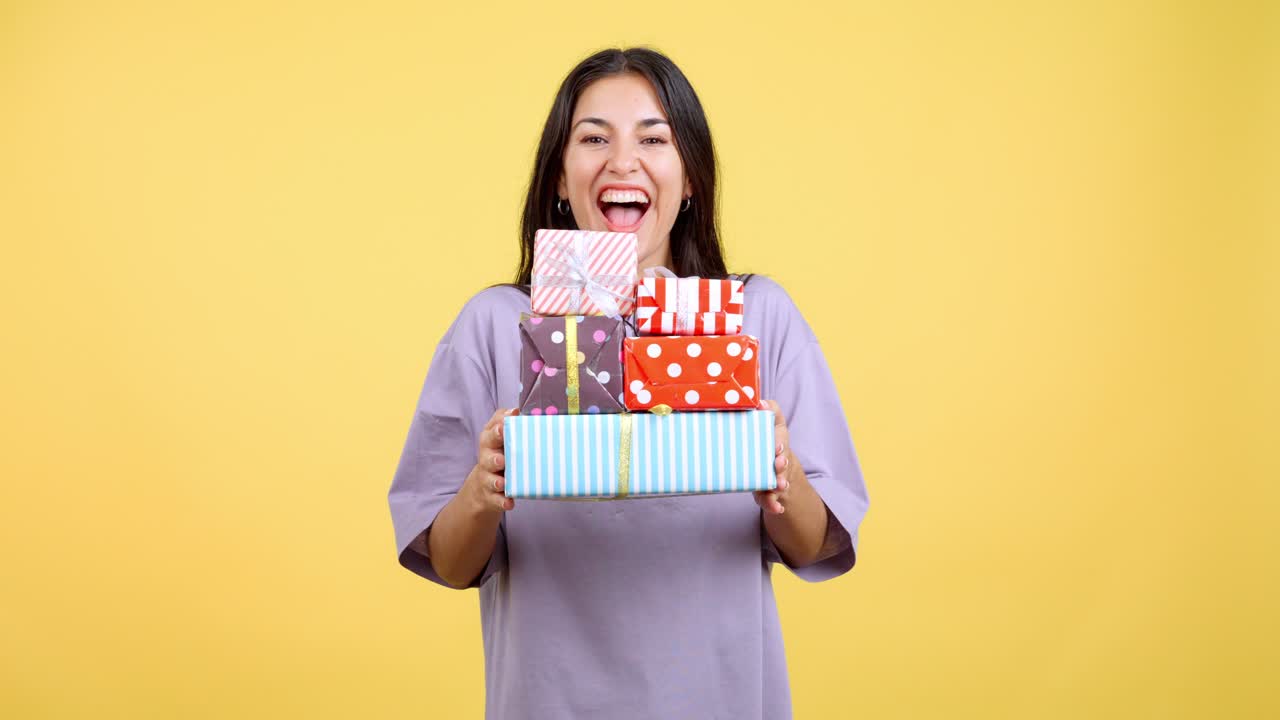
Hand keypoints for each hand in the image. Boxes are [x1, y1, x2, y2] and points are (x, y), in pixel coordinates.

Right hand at [464, 408, 518, 513]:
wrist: (483, 485)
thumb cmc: (498, 453)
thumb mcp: (498, 436)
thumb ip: (504, 421)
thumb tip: (515, 409)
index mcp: (489, 442)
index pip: (490, 434)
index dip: (496, 430)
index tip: (502, 428)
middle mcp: (486, 460)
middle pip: (487, 458)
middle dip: (494, 458)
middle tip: (502, 459)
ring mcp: (488, 479)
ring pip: (491, 480)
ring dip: (496, 481)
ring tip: (502, 483)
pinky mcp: (491, 496)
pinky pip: (496, 500)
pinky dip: (502, 501)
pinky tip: (509, 503)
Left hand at [753, 399, 793, 514]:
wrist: (774, 465)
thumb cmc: (768, 440)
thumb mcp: (773, 423)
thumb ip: (770, 410)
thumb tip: (760, 402)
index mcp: (776, 442)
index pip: (779, 440)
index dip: (778, 442)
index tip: (775, 445)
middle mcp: (778, 461)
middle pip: (782, 463)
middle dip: (781, 464)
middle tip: (778, 463)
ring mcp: (773, 477)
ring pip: (778, 482)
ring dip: (779, 484)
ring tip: (778, 486)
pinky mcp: (766, 491)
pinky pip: (770, 500)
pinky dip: (773, 505)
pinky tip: (777, 509)